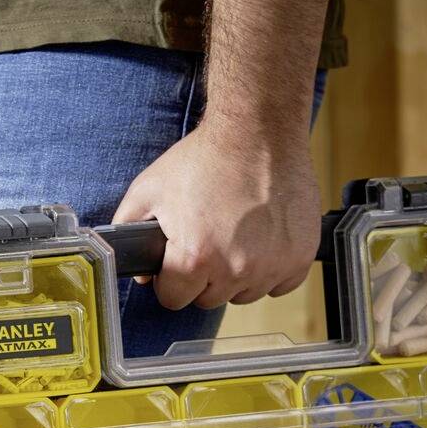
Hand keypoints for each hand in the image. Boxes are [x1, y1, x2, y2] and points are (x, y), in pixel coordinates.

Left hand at [112, 115, 320, 311]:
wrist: (259, 129)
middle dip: (204, 275)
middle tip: (210, 236)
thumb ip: (128, 231)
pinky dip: (271, 268)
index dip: (172, 278)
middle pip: (209, 298)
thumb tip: (140, 270)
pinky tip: (263, 238)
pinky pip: (279, 284)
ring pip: (244, 293)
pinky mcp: (298, 258)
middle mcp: (235, 270)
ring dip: (238, 272)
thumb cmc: (207, 156)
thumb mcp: (149, 189)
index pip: (174, 299)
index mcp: (194, 259)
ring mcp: (271, 266)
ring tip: (237, 231)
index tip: (180, 257)